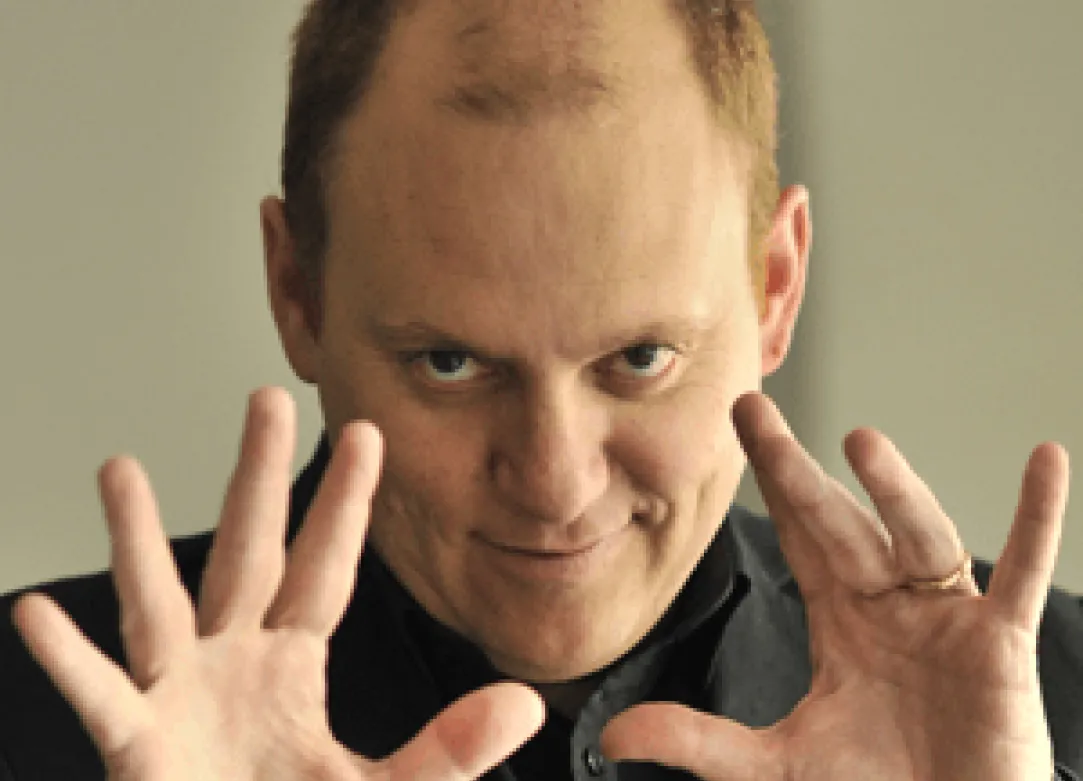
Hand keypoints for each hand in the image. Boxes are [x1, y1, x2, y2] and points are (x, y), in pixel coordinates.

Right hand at [11, 387, 543, 780]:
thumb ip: (447, 748)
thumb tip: (525, 701)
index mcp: (292, 664)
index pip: (326, 569)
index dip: (345, 505)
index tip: (368, 436)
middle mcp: (233, 662)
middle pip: (249, 554)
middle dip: (258, 477)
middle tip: (266, 398)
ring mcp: (180, 696)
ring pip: (161, 603)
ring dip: (140, 538)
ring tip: (120, 468)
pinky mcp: (139, 746)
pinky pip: (102, 696)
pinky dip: (70, 661)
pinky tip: (38, 612)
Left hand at [602, 391, 1068, 780]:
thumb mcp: (778, 766)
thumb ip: (700, 742)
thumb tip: (611, 734)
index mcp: (840, 619)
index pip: (797, 536)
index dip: (768, 482)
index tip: (738, 423)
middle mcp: (889, 604)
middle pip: (838, 522)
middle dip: (796, 470)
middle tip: (753, 412)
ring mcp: (945, 617)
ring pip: (917, 536)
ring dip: (894, 490)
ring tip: (861, 442)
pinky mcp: (1001, 644)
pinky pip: (1022, 572)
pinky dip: (1037, 519)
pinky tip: (1046, 461)